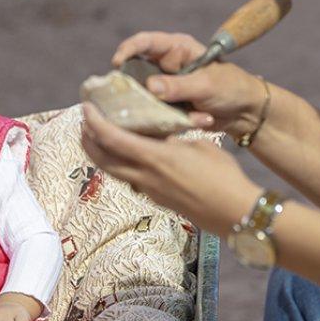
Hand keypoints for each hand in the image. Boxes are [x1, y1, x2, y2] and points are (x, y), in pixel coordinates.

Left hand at [80, 102, 261, 235]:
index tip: (87, 107)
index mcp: (155, 158)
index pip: (112, 139)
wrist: (234, 212)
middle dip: (88, 140)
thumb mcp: (199, 146)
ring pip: (113, 172)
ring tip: (99, 138)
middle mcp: (146, 176)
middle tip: (85, 123)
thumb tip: (162, 135)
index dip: (95, 123)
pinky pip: (130, 180)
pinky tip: (127, 156)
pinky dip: (120, 165)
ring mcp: (149, 191)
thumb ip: (174, 139)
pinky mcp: (157, 199)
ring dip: (101, 155)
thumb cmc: (224, 175)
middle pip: (103, 159)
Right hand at [111, 31, 267, 136]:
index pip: (145, 42)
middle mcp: (166, 66)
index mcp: (177, 49)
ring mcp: (165, 87)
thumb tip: (150, 87)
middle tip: (124, 99)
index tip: (117, 63)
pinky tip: (191, 120)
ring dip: (152, 108)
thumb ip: (178, 86)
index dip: (128, 49)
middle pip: (136, 71)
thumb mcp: (206, 84)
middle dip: (131, 86)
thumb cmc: (231, 88)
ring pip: (143, 96)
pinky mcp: (167, 106)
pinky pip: (157, 113)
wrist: (245, 113)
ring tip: (163, 115)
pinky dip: (167, 119)